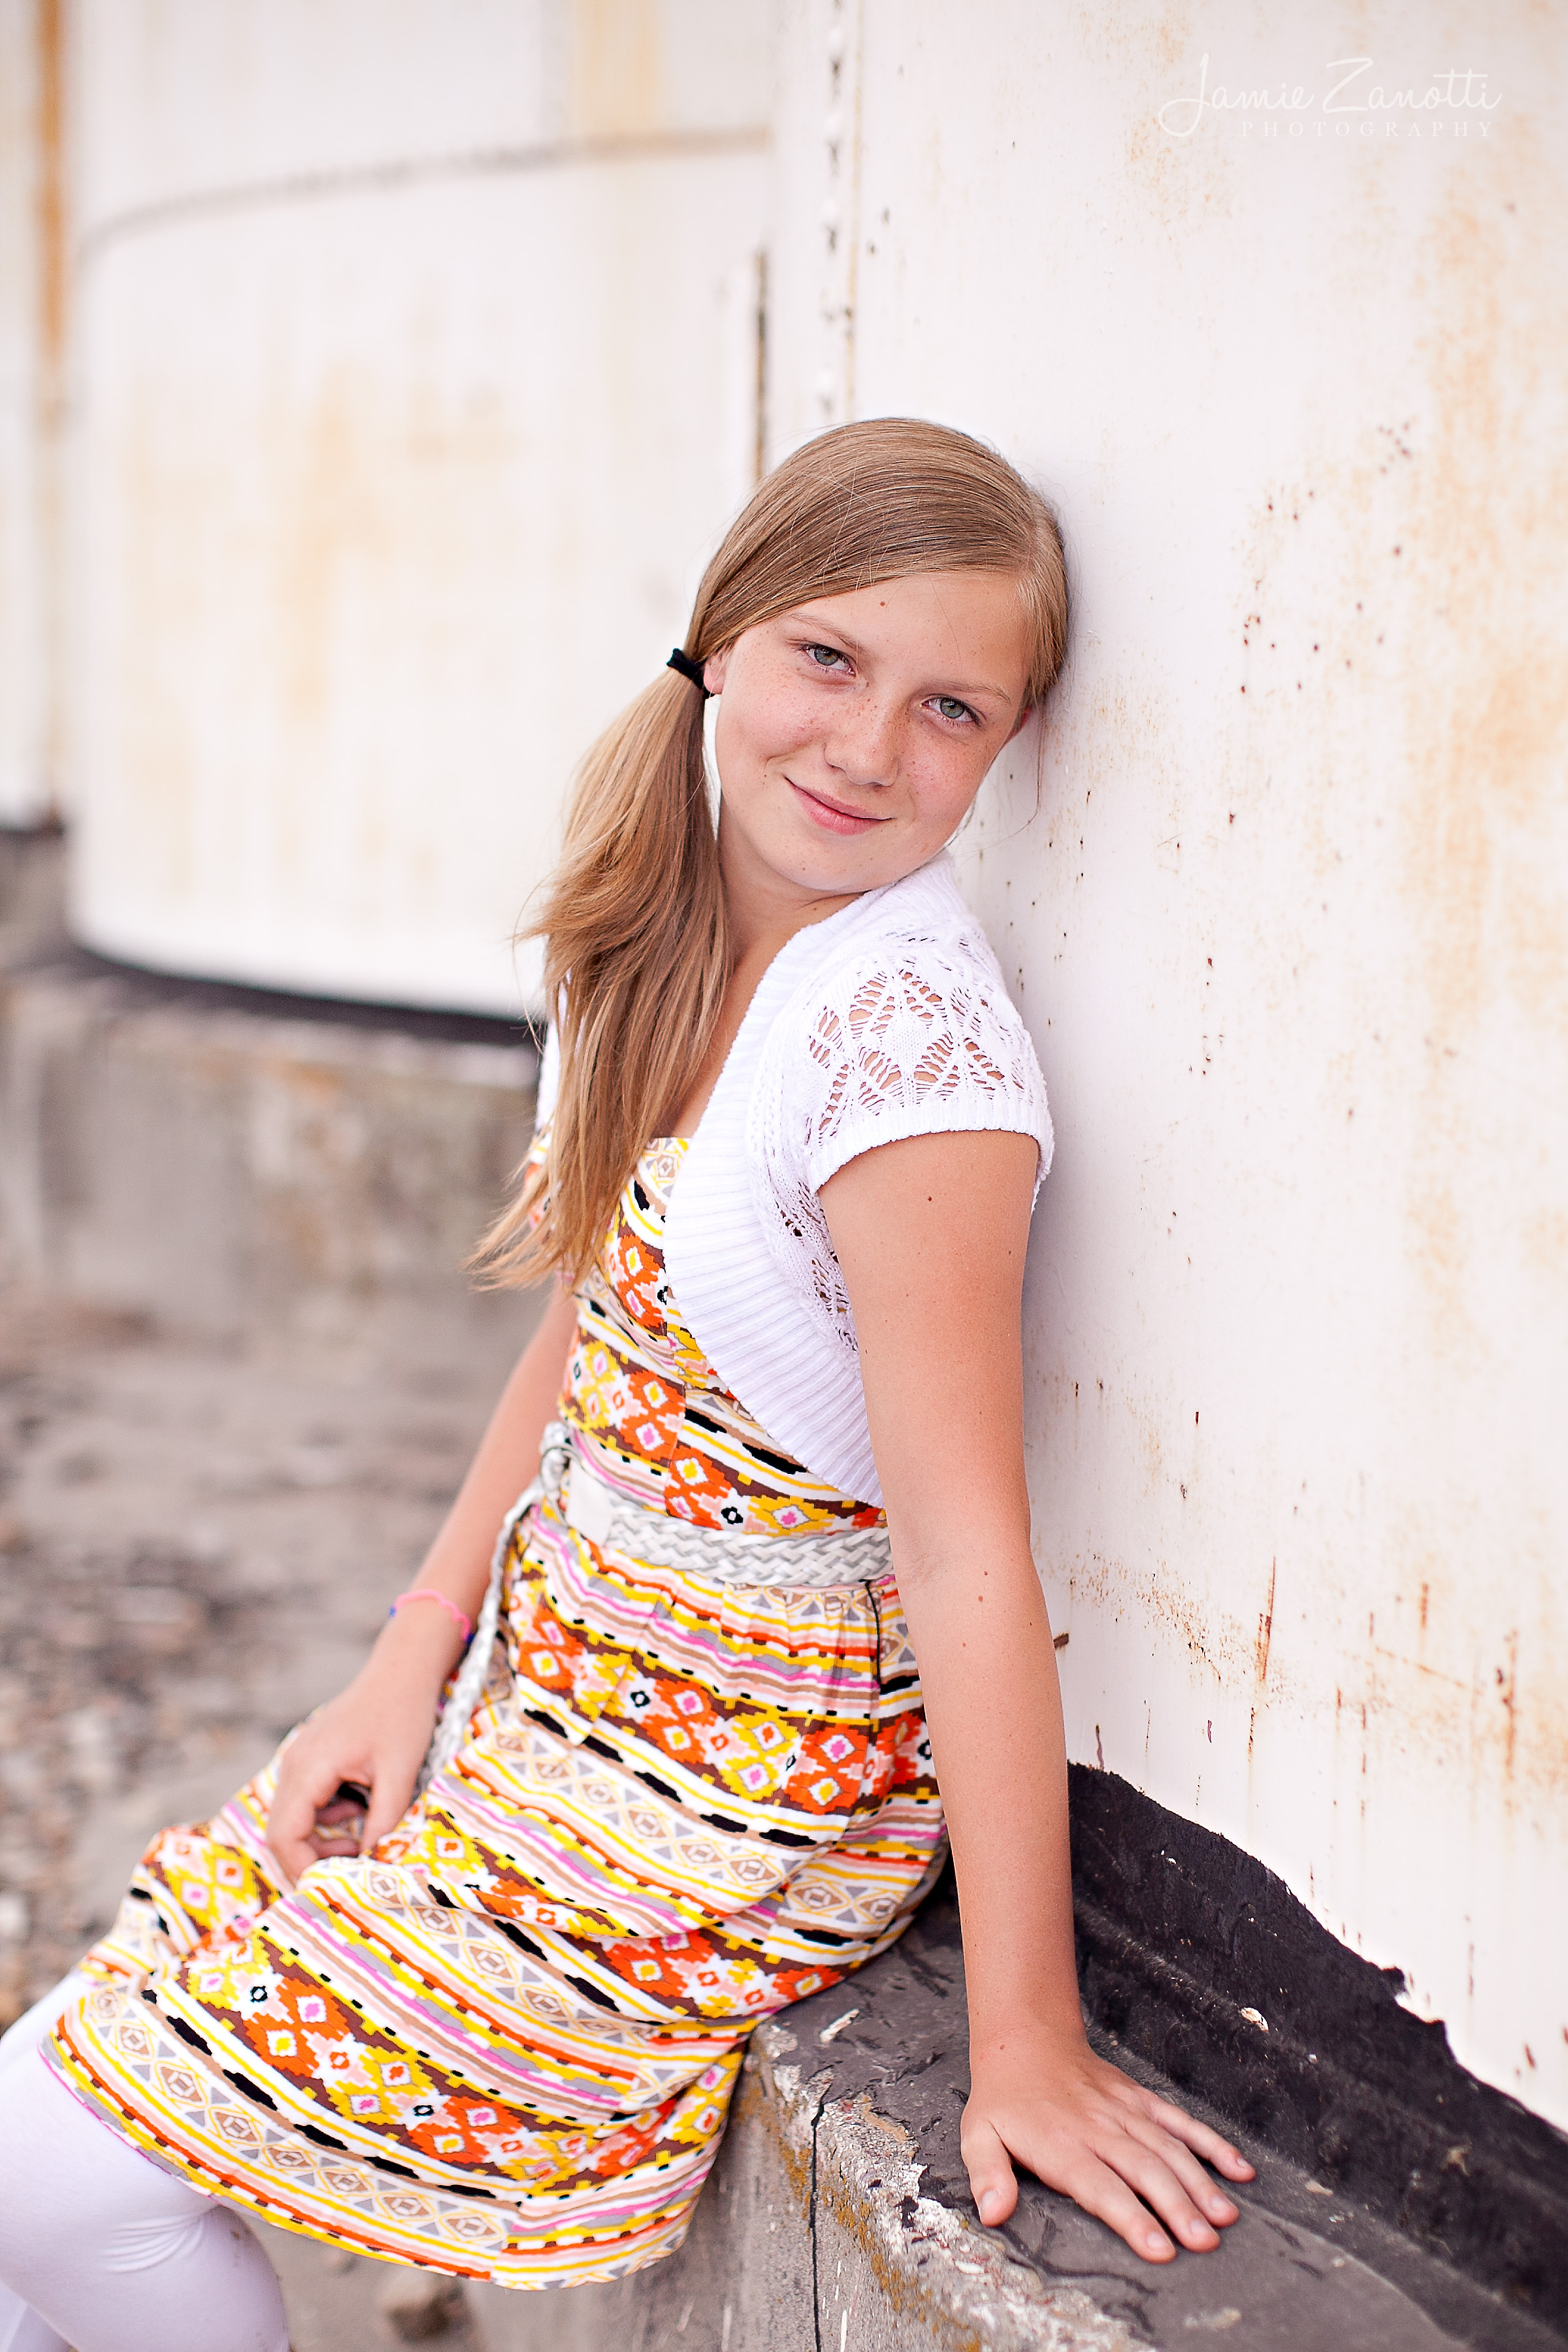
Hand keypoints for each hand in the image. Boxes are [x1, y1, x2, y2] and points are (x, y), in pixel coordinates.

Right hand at [266, 1618, 454, 1885]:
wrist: (403, 1670)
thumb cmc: (403, 1715)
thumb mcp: (400, 1774)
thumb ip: (383, 1822)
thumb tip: (371, 1867)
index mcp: (310, 1768)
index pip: (285, 1836)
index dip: (303, 1869)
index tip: (334, 1888)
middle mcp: (294, 1765)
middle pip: (282, 1833)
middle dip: (311, 1860)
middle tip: (350, 1873)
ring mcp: (299, 1761)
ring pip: (293, 1819)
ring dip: (322, 1838)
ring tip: (364, 1834)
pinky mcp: (311, 1760)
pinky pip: (307, 1802)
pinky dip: (328, 1817)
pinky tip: (361, 1805)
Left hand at [962, 2024, 1254, 2261]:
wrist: (1025, 2040)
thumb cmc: (1004, 2099)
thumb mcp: (978, 2135)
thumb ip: (987, 2174)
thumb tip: (993, 2213)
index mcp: (1061, 2143)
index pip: (1101, 2186)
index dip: (1131, 2217)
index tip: (1159, 2248)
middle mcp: (1099, 2127)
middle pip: (1143, 2170)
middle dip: (1177, 2207)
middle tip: (1204, 2242)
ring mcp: (1124, 2110)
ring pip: (1168, 2147)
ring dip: (1199, 2182)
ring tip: (1224, 2217)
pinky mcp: (1139, 2098)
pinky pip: (1180, 2120)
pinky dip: (1211, 2143)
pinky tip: (1238, 2168)